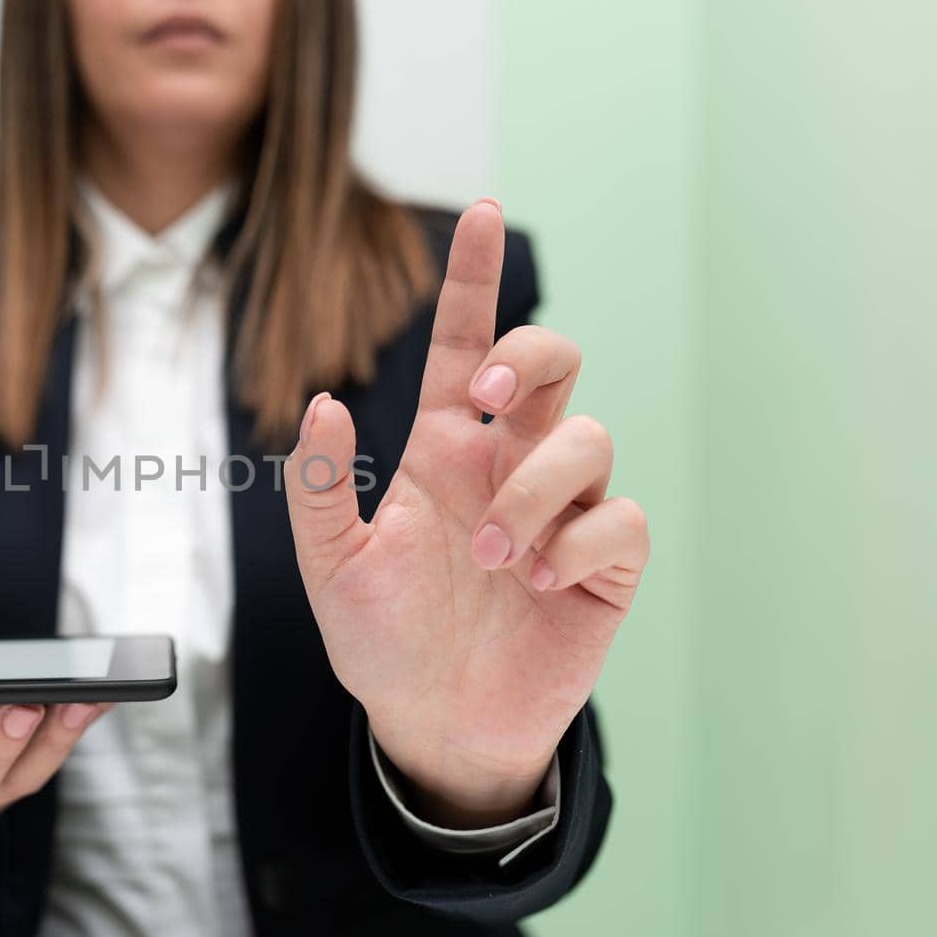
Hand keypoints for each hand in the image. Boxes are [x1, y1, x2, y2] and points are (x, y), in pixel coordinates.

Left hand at [284, 199, 648, 827]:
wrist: (434, 724)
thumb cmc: (380, 639)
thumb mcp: (330, 566)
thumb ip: (318, 487)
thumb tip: (321, 401)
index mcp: (444, 450)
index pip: (465, 344)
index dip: (472, 278)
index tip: (478, 212)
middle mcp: (508, 465)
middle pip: (549, 362)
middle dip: (529, 355)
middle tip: (485, 401)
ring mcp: (561, 510)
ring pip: (586, 438)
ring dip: (536, 490)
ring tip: (498, 558)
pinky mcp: (604, 563)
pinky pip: (618, 517)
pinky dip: (579, 542)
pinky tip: (539, 584)